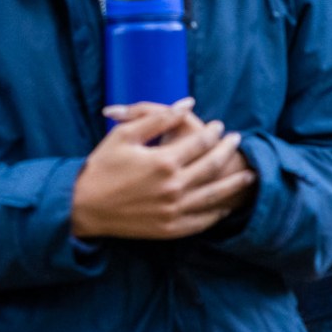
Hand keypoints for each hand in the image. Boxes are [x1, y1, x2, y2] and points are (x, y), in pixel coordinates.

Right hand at [71, 98, 255, 240]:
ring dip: (234, 184)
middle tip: (236, 140)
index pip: (200, 143)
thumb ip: (158, 118)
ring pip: (214, 195)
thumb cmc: (102, 166)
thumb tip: (187, 103)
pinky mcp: (170, 228)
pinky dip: (217, 211)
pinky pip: (202, 220)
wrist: (84, 207)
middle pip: (212, 166)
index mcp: (163, 161)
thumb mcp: (125, 135)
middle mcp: (173, 187)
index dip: (213, 132)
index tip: (219, 126)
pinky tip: (225, 203)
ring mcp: (174, 210)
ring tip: (248, 174)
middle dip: (227, 151)